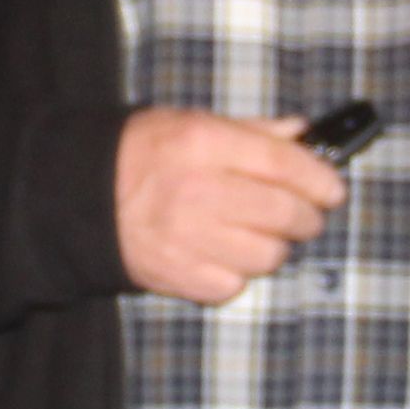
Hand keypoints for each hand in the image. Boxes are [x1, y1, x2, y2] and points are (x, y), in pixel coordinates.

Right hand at [115, 109, 344, 305]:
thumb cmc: (140, 154)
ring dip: (274, 247)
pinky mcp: (177, 276)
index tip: (333, 189)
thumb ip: (252, 131)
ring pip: (267, 256)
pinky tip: (225, 254)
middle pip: (284, 214)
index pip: (284, 164)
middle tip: (306, 216)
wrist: (76, 197)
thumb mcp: (192, 123)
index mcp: (202, 143)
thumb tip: (303, 136)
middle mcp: (197, 191)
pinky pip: (235, 285)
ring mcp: (187, 238)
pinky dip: (238, 273)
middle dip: (307, 218)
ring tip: (260, 235)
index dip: (319, 179)